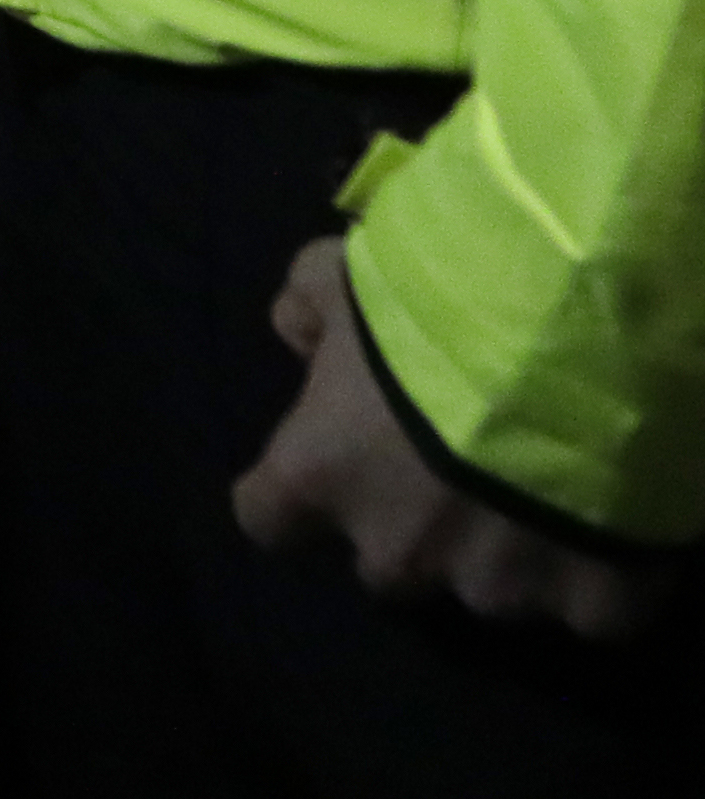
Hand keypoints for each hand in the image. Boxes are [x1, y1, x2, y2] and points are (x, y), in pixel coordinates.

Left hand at [233, 240, 669, 636]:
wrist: (593, 346)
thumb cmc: (446, 305)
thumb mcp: (348, 273)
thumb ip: (308, 307)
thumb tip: (299, 333)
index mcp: (321, 472)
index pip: (265, 518)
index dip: (294, 498)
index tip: (327, 471)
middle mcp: (397, 548)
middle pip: (386, 562)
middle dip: (412, 528)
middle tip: (456, 472)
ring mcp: (498, 587)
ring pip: (489, 590)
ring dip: (506, 554)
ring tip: (550, 490)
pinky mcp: (592, 608)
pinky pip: (590, 610)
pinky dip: (600, 578)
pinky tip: (619, 524)